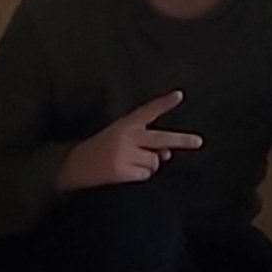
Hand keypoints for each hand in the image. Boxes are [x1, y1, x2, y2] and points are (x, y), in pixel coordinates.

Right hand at [57, 91, 199, 192]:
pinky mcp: (121, 170)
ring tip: (128, 164)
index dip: (164, 103)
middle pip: (160, 139)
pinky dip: (140, 177)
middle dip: (181, 141)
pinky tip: (124, 173)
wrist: (73, 165)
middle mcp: (126, 136)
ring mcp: (124, 153)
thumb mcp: (122, 140)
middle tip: (199, 142)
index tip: (180, 94)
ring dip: (148, 166)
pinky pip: (145, 175)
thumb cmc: (102, 150)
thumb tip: (168, 155)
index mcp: (126, 124)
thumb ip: (145, 143)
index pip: (147, 111)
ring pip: (154, 162)